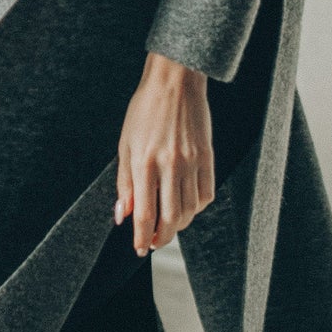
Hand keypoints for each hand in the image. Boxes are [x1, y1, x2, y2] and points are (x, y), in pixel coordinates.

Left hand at [114, 52, 215, 253]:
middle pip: (171, 218)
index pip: (145, 213)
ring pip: (190, 210)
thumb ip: (124, 183)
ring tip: (168, 224)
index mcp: (144, 163)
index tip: (139, 249)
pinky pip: (206, 194)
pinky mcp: (208, 157)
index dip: (141, 237)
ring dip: (179, 224)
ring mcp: (192, 162)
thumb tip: (123, 216)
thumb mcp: (125, 145)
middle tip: (154, 242)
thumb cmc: (144, 111)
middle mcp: (170, 165)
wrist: (175, 82)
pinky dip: (196, 207)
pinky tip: (186, 205)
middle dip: (162, 237)